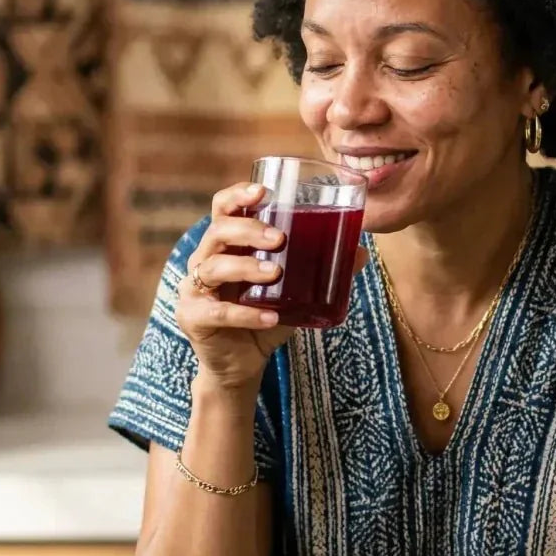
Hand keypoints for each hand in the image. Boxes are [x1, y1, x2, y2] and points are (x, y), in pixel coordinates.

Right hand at [176, 182, 367, 390]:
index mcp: (226, 245)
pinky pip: (219, 312)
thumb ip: (321, 272)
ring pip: (213, 267)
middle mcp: (205, 260)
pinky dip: (246, 314)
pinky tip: (270, 318)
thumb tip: (361, 252)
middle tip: (280, 239)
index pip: (222, 208)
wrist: (243, 363)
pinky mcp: (194, 317)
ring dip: (246, 266)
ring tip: (275, 273)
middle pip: (217, 231)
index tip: (262, 192)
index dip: (237, 195)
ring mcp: (194, 289)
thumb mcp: (294, 292)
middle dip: (248, 230)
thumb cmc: (265, 317)